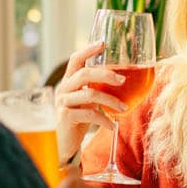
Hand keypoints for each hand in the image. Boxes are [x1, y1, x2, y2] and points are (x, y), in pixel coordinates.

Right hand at [54, 41, 125, 160]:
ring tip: (124, 108)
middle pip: (84, 73)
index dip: (88, 50)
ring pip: (90, 94)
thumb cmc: (77, 120)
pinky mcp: (65, 117)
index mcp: (69, 82)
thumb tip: (122, 80)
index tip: (103, 43)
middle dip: (106, 74)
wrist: (62, 144)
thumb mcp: (86, 102)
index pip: (75, 59)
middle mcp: (63, 89)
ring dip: (111, 100)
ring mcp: (63, 103)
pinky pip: (90, 114)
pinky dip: (105, 120)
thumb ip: (95, 90)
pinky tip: (113, 125)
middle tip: (123, 79)